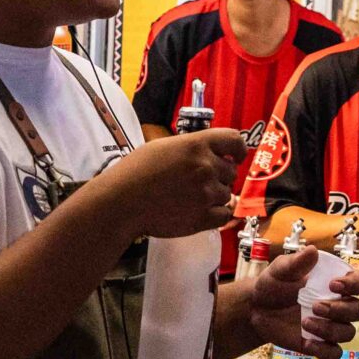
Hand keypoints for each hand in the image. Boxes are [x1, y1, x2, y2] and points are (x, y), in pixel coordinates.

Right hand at [98, 130, 245, 238]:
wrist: (121, 202)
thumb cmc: (134, 173)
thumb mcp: (162, 147)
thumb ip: (190, 147)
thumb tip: (208, 153)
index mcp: (196, 145)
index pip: (235, 141)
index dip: (237, 150)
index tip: (235, 156)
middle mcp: (206, 167)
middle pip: (230, 172)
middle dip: (219, 176)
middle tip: (197, 182)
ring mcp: (206, 194)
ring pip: (226, 194)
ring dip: (214, 196)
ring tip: (189, 198)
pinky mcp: (203, 218)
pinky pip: (224, 215)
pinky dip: (215, 214)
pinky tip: (198, 211)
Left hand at [245, 246, 358, 358]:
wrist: (256, 308)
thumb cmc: (273, 284)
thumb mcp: (280, 270)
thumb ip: (296, 262)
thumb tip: (312, 251)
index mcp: (336, 283)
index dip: (354, 284)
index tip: (334, 285)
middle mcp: (339, 304)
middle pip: (358, 310)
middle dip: (340, 310)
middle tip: (315, 306)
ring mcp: (331, 325)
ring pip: (348, 332)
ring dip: (330, 329)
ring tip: (305, 322)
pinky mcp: (321, 343)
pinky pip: (334, 352)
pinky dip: (324, 350)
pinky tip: (307, 342)